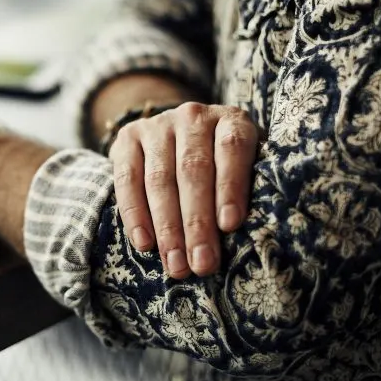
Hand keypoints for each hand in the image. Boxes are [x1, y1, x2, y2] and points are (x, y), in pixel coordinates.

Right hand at [109, 103, 258, 277]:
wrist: (179, 133)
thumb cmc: (224, 165)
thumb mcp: (248, 166)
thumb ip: (250, 189)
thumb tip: (253, 236)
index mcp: (231, 120)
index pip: (232, 148)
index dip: (230, 187)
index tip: (229, 225)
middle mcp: (193, 116)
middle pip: (193, 170)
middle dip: (196, 222)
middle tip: (201, 263)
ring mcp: (157, 125)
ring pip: (159, 178)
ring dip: (167, 227)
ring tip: (175, 263)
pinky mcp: (127, 137)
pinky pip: (127, 179)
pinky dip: (134, 214)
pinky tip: (144, 242)